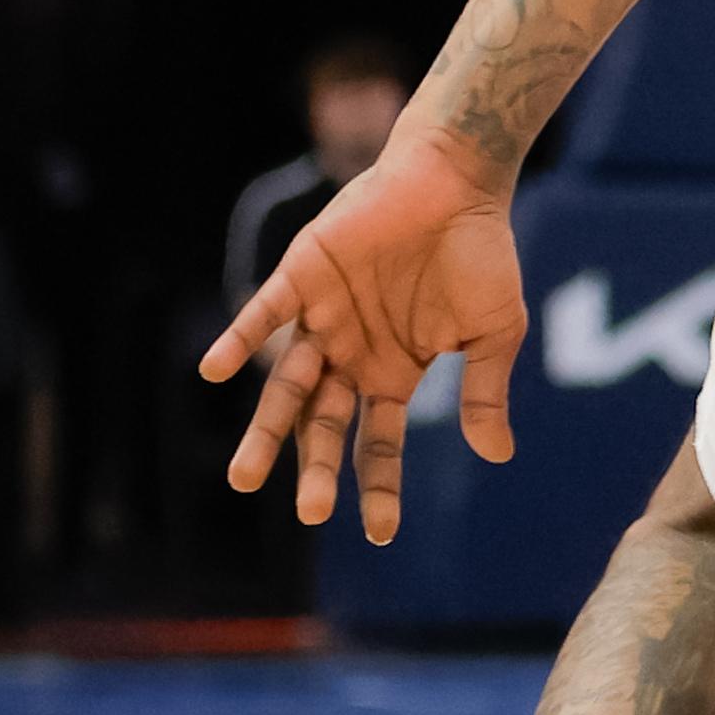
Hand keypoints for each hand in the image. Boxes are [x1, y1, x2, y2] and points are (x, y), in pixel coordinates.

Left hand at [201, 143, 524, 542]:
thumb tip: (497, 455)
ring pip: (285, 386)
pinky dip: (240, 343)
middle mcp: (351, 355)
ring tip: (245, 477)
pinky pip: (264, 316)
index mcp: (394, 372)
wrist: (455, 182)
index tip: (380, 532)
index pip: (379, 441)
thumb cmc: (479, 254)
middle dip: (316, 469)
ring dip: (266, 429)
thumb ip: (485, 390)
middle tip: (310, 512)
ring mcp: (324, 320)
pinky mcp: (303, 278)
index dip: (379, 485)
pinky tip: (217, 372)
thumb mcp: (494, 332)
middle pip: (325, 424)